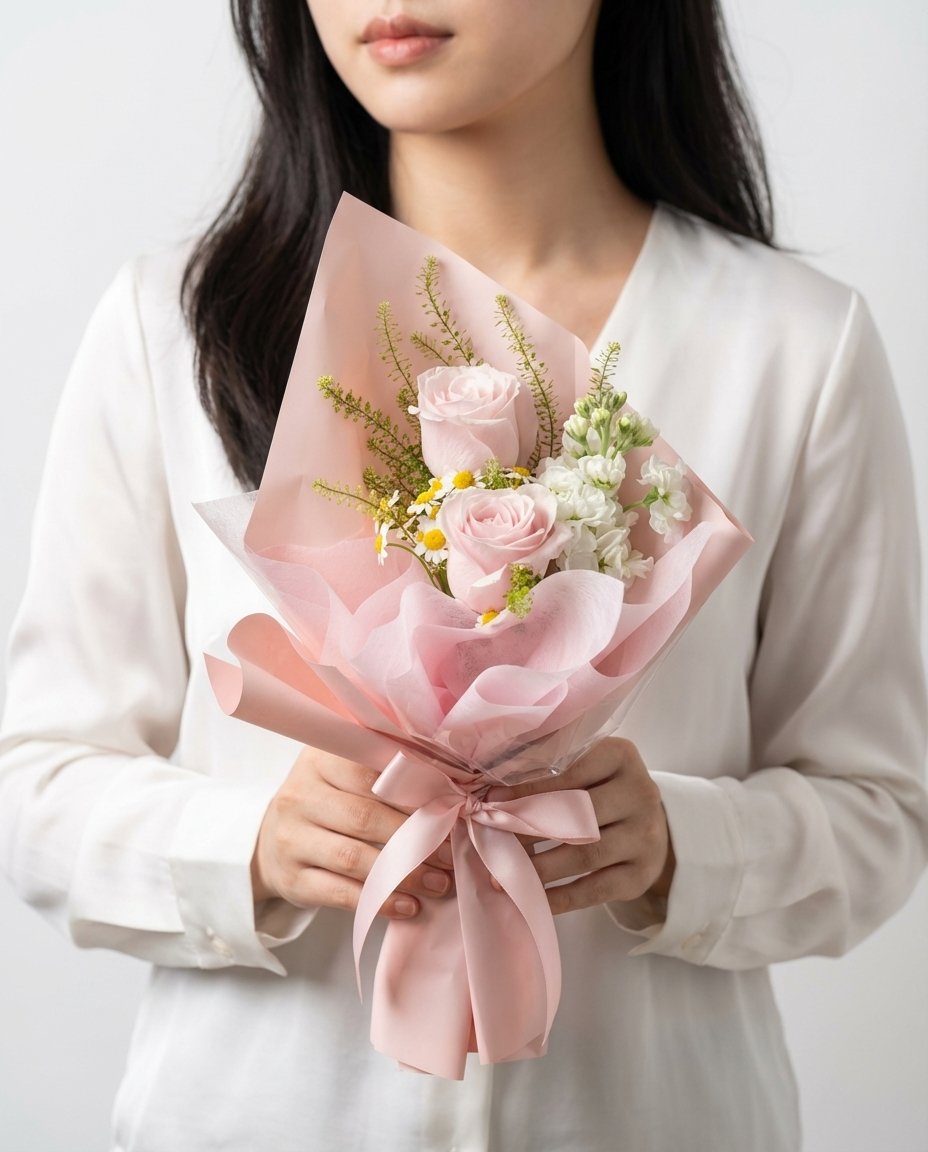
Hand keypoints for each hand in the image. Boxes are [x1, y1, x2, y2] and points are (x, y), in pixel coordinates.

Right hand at [251, 747, 453, 918]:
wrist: (271, 841)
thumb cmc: (326, 802)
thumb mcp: (344, 774)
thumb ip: (385, 775)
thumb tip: (449, 794)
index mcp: (319, 760)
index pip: (371, 773)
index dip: (414, 794)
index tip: (450, 810)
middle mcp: (300, 796)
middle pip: (365, 817)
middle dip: (415, 838)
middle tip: (450, 854)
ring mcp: (291, 839)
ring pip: (354, 858)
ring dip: (404, 874)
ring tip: (439, 883)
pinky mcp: (291, 879)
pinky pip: (341, 894)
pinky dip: (380, 901)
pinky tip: (409, 905)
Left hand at [501, 737, 674, 914]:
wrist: (651, 826)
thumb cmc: (602, 790)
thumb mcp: (587, 767)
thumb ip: (549, 768)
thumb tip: (494, 788)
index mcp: (621, 757)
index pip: (572, 770)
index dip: (529, 787)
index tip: (491, 800)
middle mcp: (640, 794)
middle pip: (579, 814)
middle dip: (528, 829)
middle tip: (491, 841)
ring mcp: (645, 837)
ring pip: (585, 854)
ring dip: (540, 867)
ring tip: (503, 874)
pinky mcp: (642, 874)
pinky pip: (596, 889)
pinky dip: (562, 898)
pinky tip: (533, 899)